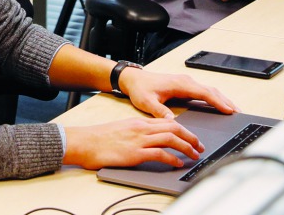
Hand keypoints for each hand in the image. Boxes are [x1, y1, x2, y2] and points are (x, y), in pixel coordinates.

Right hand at [62, 117, 203, 169]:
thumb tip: (150, 139)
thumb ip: (137, 132)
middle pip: (173, 127)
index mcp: (138, 122)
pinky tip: (177, 163)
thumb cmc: (99, 138)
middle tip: (200, 146)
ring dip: (186, 147)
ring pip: (170, 138)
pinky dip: (172, 158)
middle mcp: (141, 128)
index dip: (183, 129)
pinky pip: (159, 154)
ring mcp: (139, 140)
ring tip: (194, 155)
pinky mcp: (135, 153)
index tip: (191, 137)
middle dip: (190, 136)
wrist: (84, 142)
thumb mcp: (121, 129)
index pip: (167, 121)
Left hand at [119, 67, 236, 119]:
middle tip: (239, 113)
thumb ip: (159, 112)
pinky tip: (220, 105)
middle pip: (211, 91)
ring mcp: (186, 83)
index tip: (229, 110)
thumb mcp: (147, 102)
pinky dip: (214, 98)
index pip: (204, 93)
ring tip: (234, 111)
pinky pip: (204, 91)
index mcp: (180, 84)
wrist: (133, 79)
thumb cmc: (140, 89)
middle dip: (226, 101)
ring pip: (209, 90)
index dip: (218, 102)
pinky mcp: (185, 86)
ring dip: (222, 99)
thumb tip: (173, 122)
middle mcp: (186, 82)